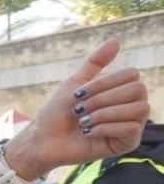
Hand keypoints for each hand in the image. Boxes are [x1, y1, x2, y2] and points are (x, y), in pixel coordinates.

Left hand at [6, 40, 146, 177]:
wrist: (45, 139)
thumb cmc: (58, 111)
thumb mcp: (74, 82)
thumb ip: (95, 62)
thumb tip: (116, 40)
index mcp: (120, 90)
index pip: (132, 75)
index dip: (104, 83)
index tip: (78, 93)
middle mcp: (130, 105)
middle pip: (138, 90)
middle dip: (103, 99)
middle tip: (80, 109)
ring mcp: (131, 124)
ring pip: (140, 109)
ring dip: (105, 113)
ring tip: (84, 121)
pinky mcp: (128, 143)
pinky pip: (131, 129)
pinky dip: (105, 128)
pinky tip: (88, 132)